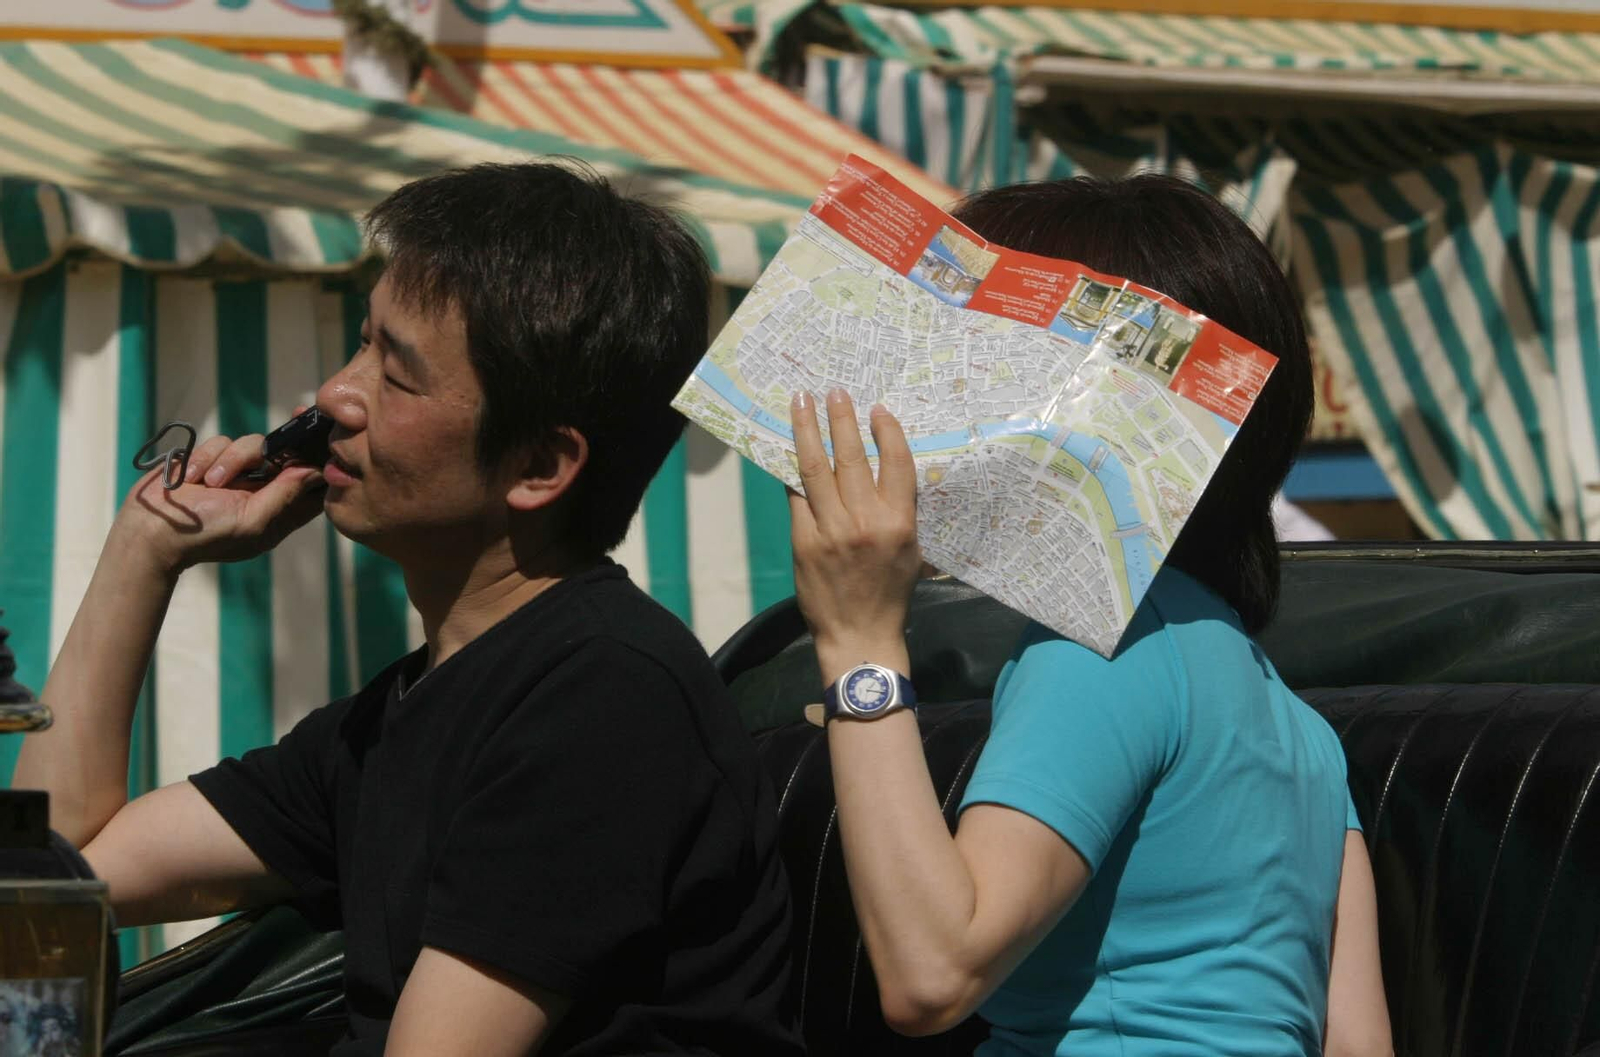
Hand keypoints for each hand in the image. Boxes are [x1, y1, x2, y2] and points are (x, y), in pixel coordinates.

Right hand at [117, 428, 325, 574]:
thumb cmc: (205, 535)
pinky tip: (191, 478)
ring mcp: (236, 475)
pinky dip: (206, 457)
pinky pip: (221, 442)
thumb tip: (315, 471)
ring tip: (211, 482)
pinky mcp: (211, 460)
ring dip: (230, 460)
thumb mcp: (252, 521)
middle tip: (296, 416)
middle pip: (287, 457)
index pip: (313, 487)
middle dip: (287, 441)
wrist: (150, 531)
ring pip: (253, 445)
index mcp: (279, 513)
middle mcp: (262, 492)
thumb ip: (285, 495)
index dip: (323, 465)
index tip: (326, 441)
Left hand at [789, 388, 920, 683]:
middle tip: (834, 391)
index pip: (897, 463)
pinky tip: (787, 448)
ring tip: (803, 403)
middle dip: (842, 419)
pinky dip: (791, 471)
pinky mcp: (804, 541)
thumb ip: (898, 510)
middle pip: (852, 457)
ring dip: (808, 430)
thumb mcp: (911, 550)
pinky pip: (796, 496)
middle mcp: (866, 521)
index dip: (887, 431)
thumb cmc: (891, 593)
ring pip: (816, 468)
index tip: (878, 409)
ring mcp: (831, 530)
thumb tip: (882, 469)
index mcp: (899, 522)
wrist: (859, 635)